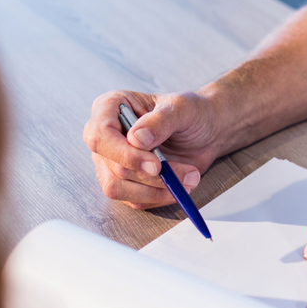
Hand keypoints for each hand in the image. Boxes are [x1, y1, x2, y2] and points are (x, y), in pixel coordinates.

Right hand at [83, 89, 218, 209]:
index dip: (125, 155)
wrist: (207, 130)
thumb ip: (160, 120)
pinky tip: (180, 185)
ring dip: (156, 190)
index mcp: (110, 108)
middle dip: (150, 176)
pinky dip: (160, 197)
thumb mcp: (182, 108)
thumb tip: (136, 139)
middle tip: (185, 173)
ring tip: (188, 180)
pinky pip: (133, 199)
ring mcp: (112, 161)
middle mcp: (106, 136)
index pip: (100, 136)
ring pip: (118, 188)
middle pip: (112, 167)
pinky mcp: (125, 182)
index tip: (156, 164)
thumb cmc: (191, 112)